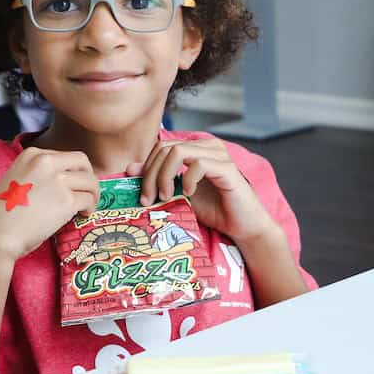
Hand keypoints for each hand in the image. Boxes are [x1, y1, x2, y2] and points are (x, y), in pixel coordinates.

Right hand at [0, 147, 98, 269]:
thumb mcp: (16, 181)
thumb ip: (38, 177)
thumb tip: (62, 185)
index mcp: (31, 154)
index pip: (63, 156)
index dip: (72, 171)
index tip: (72, 184)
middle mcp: (46, 162)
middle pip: (82, 162)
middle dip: (88, 177)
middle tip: (88, 193)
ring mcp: (58, 180)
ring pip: (90, 181)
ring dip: (92, 194)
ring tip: (87, 207)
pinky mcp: (66, 200)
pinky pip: (88, 199)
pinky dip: (90, 207)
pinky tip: (83, 215)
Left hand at [129, 138, 276, 243]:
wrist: (242, 226)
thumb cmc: (214, 210)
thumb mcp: (178, 194)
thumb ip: (158, 180)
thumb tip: (130, 169)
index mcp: (195, 148)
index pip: (160, 147)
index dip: (146, 168)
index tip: (143, 194)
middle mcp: (207, 146)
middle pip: (165, 148)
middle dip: (151, 175)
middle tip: (149, 199)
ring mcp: (218, 155)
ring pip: (177, 152)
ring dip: (164, 177)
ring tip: (165, 197)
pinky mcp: (227, 168)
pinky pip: (197, 164)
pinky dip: (187, 179)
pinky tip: (188, 194)